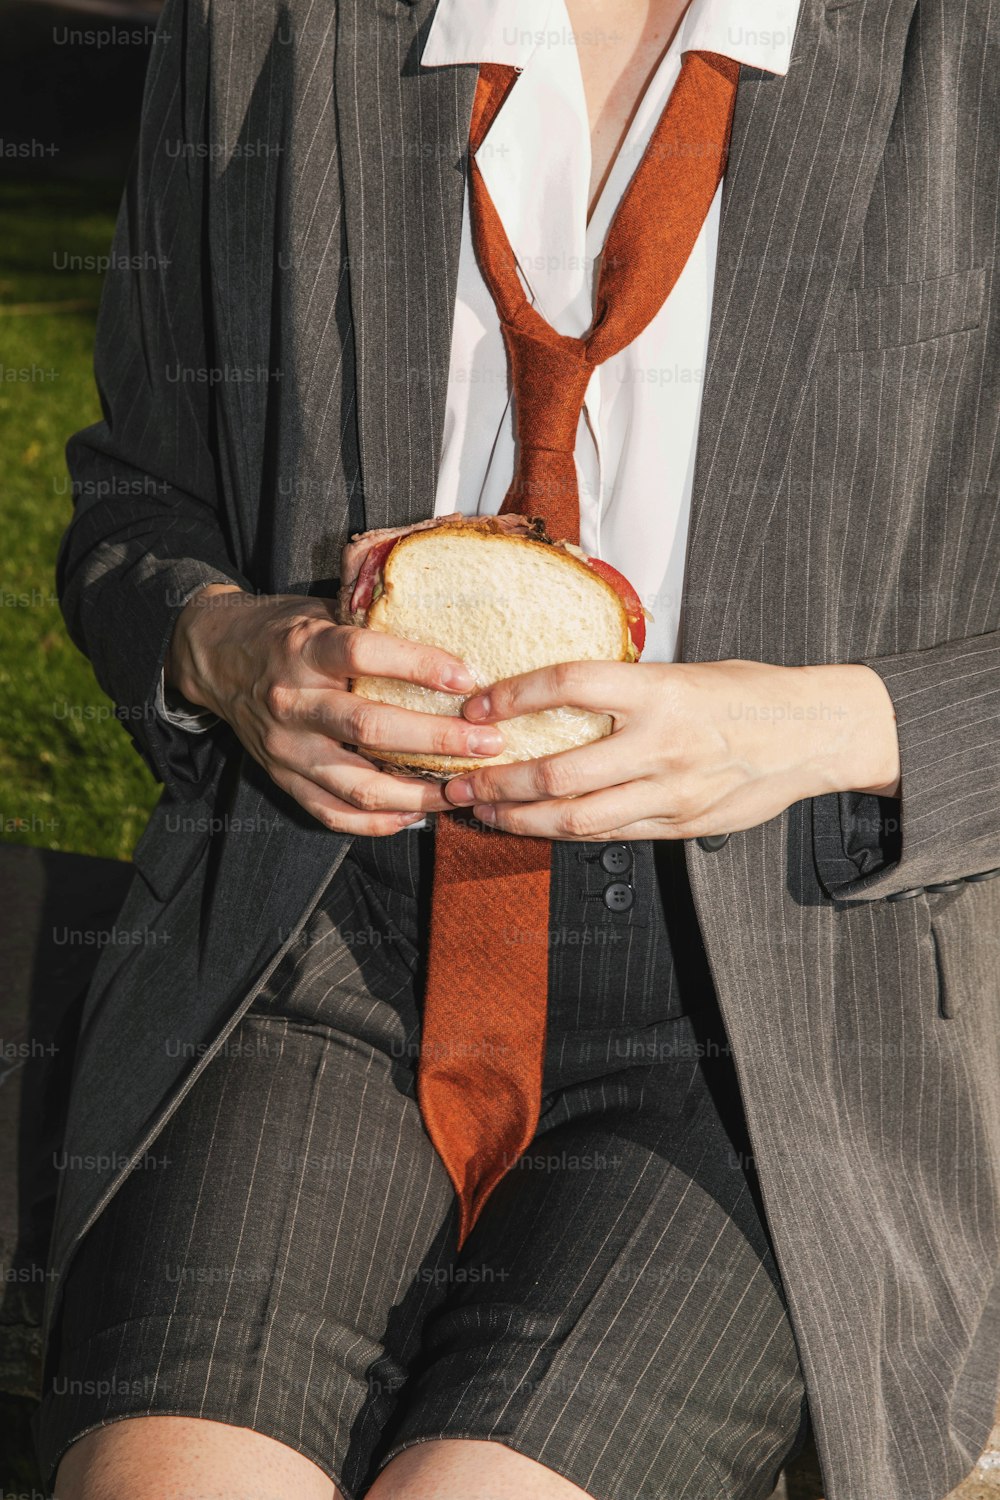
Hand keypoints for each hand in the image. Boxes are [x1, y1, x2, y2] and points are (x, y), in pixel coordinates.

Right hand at [164, 585, 504, 834]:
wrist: (215, 658)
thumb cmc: (286, 630)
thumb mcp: (321, 608)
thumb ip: (370, 615)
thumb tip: (444, 607)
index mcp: (304, 647)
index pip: (362, 653)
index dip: (418, 664)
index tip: (466, 677)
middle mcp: (292, 700)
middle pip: (369, 727)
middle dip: (438, 739)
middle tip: (488, 743)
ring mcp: (285, 747)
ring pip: (357, 784)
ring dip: (417, 794)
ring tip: (462, 791)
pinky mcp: (281, 779)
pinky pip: (331, 814)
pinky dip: (376, 823)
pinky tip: (415, 816)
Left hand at [441, 658, 900, 839]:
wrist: (812, 734)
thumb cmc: (746, 693)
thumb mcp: (685, 672)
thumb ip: (626, 688)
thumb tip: (557, 694)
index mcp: (661, 691)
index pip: (571, 686)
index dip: (514, 696)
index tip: (478, 703)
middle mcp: (663, 744)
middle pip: (561, 771)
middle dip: (500, 780)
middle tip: (461, 780)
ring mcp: (672, 791)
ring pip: (578, 818)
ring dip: (521, 817)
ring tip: (486, 811)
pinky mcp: (680, 825)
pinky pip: (609, 835)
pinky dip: (564, 832)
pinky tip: (536, 826)